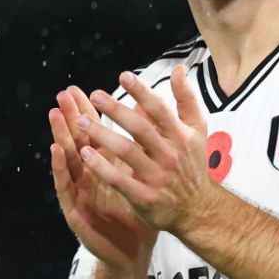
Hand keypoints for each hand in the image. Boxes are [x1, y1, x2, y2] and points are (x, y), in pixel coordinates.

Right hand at [49, 86, 157, 276]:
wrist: (133, 253)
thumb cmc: (138, 215)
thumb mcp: (142, 179)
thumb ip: (143, 150)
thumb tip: (148, 118)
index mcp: (106, 169)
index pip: (94, 136)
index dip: (87, 113)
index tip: (80, 89)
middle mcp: (90, 178)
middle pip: (78, 142)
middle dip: (70, 117)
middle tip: (62, 93)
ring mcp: (81, 194)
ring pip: (68, 161)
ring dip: (60, 136)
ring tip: (54, 114)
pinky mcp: (76, 212)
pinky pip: (66, 188)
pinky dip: (60, 169)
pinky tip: (56, 152)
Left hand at [77, 67, 212, 233]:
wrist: (197, 208)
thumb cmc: (192, 164)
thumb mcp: (197, 130)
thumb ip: (187, 99)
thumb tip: (179, 70)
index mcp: (181, 136)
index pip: (160, 110)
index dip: (142, 92)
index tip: (124, 76)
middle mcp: (170, 155)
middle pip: (141, 129)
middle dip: (117, 110)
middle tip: (96, 95)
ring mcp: (157, 177)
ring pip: (126, 152)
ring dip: (102, 135)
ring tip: (80, 121)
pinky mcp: (144, 197)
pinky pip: (118, 180)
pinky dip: (101, 167)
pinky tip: (84, 154)